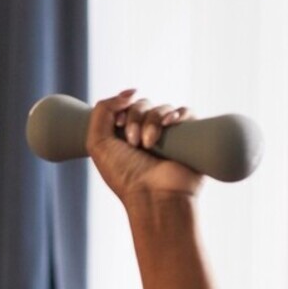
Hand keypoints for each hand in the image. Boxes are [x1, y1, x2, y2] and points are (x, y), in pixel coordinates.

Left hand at [87, 89, 202, 204]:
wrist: (152, 196)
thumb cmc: (124, 175)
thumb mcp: (97, 143)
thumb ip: (101, 111)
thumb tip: (129, 92)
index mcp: (124, 136)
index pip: (124, 106)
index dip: (120, 110)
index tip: (117, 127)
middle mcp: (147, 134)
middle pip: (142, 104)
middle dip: (135, 118)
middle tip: (133, 142)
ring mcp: (169, 136)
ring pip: (162, 108)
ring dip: (152, 121)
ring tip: (148, 144)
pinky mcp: (190, 137)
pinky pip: (187, 112)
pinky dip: (178, 113)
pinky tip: (169, 124)